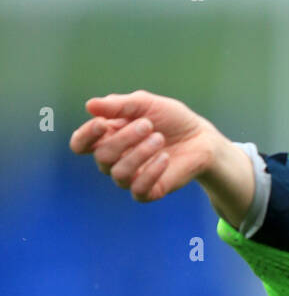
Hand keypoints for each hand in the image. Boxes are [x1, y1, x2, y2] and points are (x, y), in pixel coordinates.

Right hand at [69, 90, 223, 202]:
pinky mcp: (148, 191)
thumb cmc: (171, 119)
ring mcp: (131, 177)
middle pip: (102, 156)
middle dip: (124, 139)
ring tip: (160, 138)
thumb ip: (119, 105)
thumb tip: (89, 106)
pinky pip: (138, 190)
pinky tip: (165, 158)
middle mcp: (115, 159)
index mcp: (108, 136)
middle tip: (148, 125)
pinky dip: (151, 172)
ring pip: (118, 174)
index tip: (101, 123)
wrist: (201, 138)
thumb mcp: (145, 104)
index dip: (85, 136)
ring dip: (139, 154)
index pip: (81, 144)